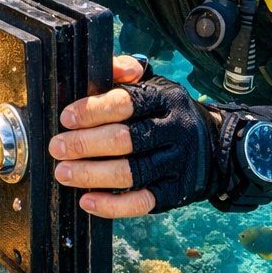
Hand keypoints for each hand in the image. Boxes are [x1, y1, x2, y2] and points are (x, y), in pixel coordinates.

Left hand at [49, 56, 218, 217]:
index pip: (126, 103)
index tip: (67, 118)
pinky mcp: (175, 193)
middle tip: (57, 148)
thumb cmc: (167, 112)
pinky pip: (142, 202)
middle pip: (125, 140)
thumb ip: (125, 72)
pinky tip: (88, 201)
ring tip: (64, 173)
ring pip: (131, 173)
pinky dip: (112, 205)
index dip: (93, 110)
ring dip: (91, 175)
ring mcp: (176, 164)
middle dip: (85, 144)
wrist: (214, 145)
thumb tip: (108, 67)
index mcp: (164, 100)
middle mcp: (174, 131)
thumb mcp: (153, 84)